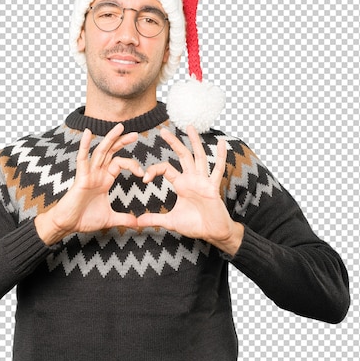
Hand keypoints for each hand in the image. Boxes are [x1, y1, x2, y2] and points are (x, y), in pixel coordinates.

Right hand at [35, 123, 142, 244]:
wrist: (68, 225)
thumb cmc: (84, 220)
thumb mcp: (109, 219)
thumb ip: (124, 219)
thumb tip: (137, 224)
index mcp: (104, 180)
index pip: (119, 163)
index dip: (132, 164)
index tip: (143, 173)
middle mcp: (97, 174)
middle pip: (111, 152)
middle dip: (122, 142)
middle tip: (135, 133)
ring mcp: (89, 174)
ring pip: (100, 152)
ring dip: (110, 139)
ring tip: (119, 127)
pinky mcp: (80, 178)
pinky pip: (82, 159)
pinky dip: (84, 145)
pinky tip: (88, 133)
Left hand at [136, 126, 243, 254]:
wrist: (212, 233)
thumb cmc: (195, 225)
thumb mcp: (171, 222)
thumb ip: (155, 219)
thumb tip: (137, 222)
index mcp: (182, 184)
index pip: (166, 169)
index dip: (154, 170)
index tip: (144, 178)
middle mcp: (192, 179)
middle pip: (182, 156)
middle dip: (173, 143)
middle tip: (163, 130)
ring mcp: (203, 181)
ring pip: (199, 157)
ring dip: (194, 142)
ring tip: (190, 127)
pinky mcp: (213, 187)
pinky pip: (218, 170)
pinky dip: (220, 156)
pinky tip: (222, 143)